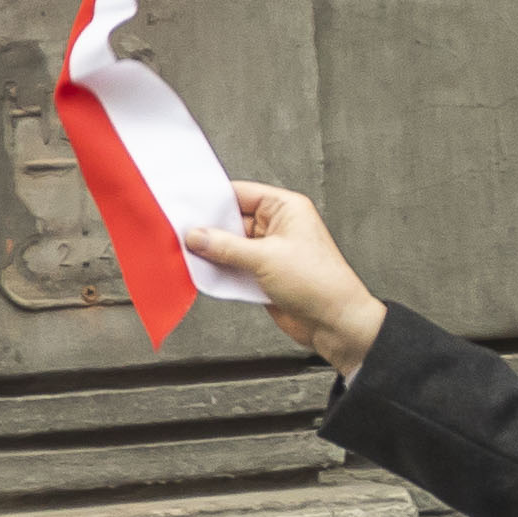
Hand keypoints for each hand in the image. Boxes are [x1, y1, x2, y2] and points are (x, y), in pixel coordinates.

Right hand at [186, 182, 390, 379]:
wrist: (334, 322)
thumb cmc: (319, 283)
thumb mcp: (265, 258)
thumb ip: (226, 246)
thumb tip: (198, 236)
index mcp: (285, 208)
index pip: (241, 194)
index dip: (214, 199)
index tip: (188, 204)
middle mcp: (278, 227)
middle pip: (232, 220)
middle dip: (209, 229)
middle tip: (182, 234)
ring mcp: (271, 252)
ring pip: (231, 246)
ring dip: (213, 253)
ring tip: (188, 254)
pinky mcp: (264, 275)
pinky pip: (235, 267)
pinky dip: (221, 270)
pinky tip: (205, 273)